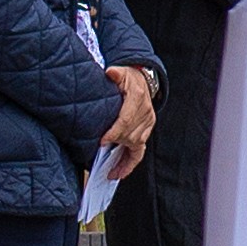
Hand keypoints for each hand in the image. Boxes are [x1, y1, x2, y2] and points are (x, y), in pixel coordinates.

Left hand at [100, 60, 159, 174]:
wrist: (143, 80)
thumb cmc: (128, 78)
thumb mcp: (121, 72)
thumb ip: (115, 74)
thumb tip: (110, 73)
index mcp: (138, 98)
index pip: (126, 119)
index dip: (114, 132)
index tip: (102, 141)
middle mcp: (145, 112)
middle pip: (130, 134)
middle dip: (114, 144)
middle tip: (98, 153)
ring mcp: (148, 123)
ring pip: (135, 143)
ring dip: (121, 156)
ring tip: (108, 169)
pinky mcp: (147, 130)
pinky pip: (140, 151)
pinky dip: (129, 163)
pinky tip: (119, 173)